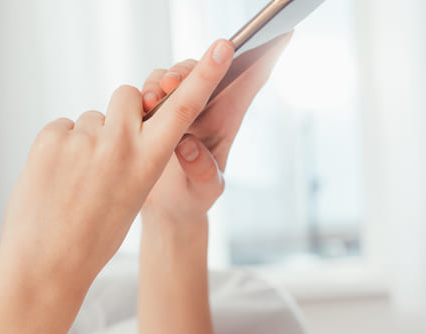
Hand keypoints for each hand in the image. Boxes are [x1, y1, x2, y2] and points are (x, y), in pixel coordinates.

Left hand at [0, 39, 235, 291]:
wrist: (49, 263)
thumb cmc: (96, 236)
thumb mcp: (132, 194)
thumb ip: (135, 155)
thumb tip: (117, 129)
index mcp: (149, 162)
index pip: (184, 108)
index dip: (205, 75)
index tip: (222, 46)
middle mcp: (119, 144)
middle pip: (129, 96)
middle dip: (126, 110)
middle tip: (114, 147)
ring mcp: (82, 139)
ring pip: (94, 118)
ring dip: (90, 139)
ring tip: (80, 180)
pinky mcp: (49, 138)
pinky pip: (64, 128)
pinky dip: (62, 148)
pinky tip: (59, 179)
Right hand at [141, 33, 291, 226]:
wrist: (166, 207)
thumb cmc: (195, 196)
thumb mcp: (206, 188)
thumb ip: (202, 170)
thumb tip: (188, 146)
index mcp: (228, 118)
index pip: (252, 81)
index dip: (267, 57)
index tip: (283, 33)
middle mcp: (205, 105)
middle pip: (208, 70)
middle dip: (200, 65)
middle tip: (181, 80)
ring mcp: (179, 104)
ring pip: (175, 75)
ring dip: (167, 78)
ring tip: (160, 93)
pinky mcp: (155, 110)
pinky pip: (150, 90)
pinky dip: (145, 92)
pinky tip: (143, 105)